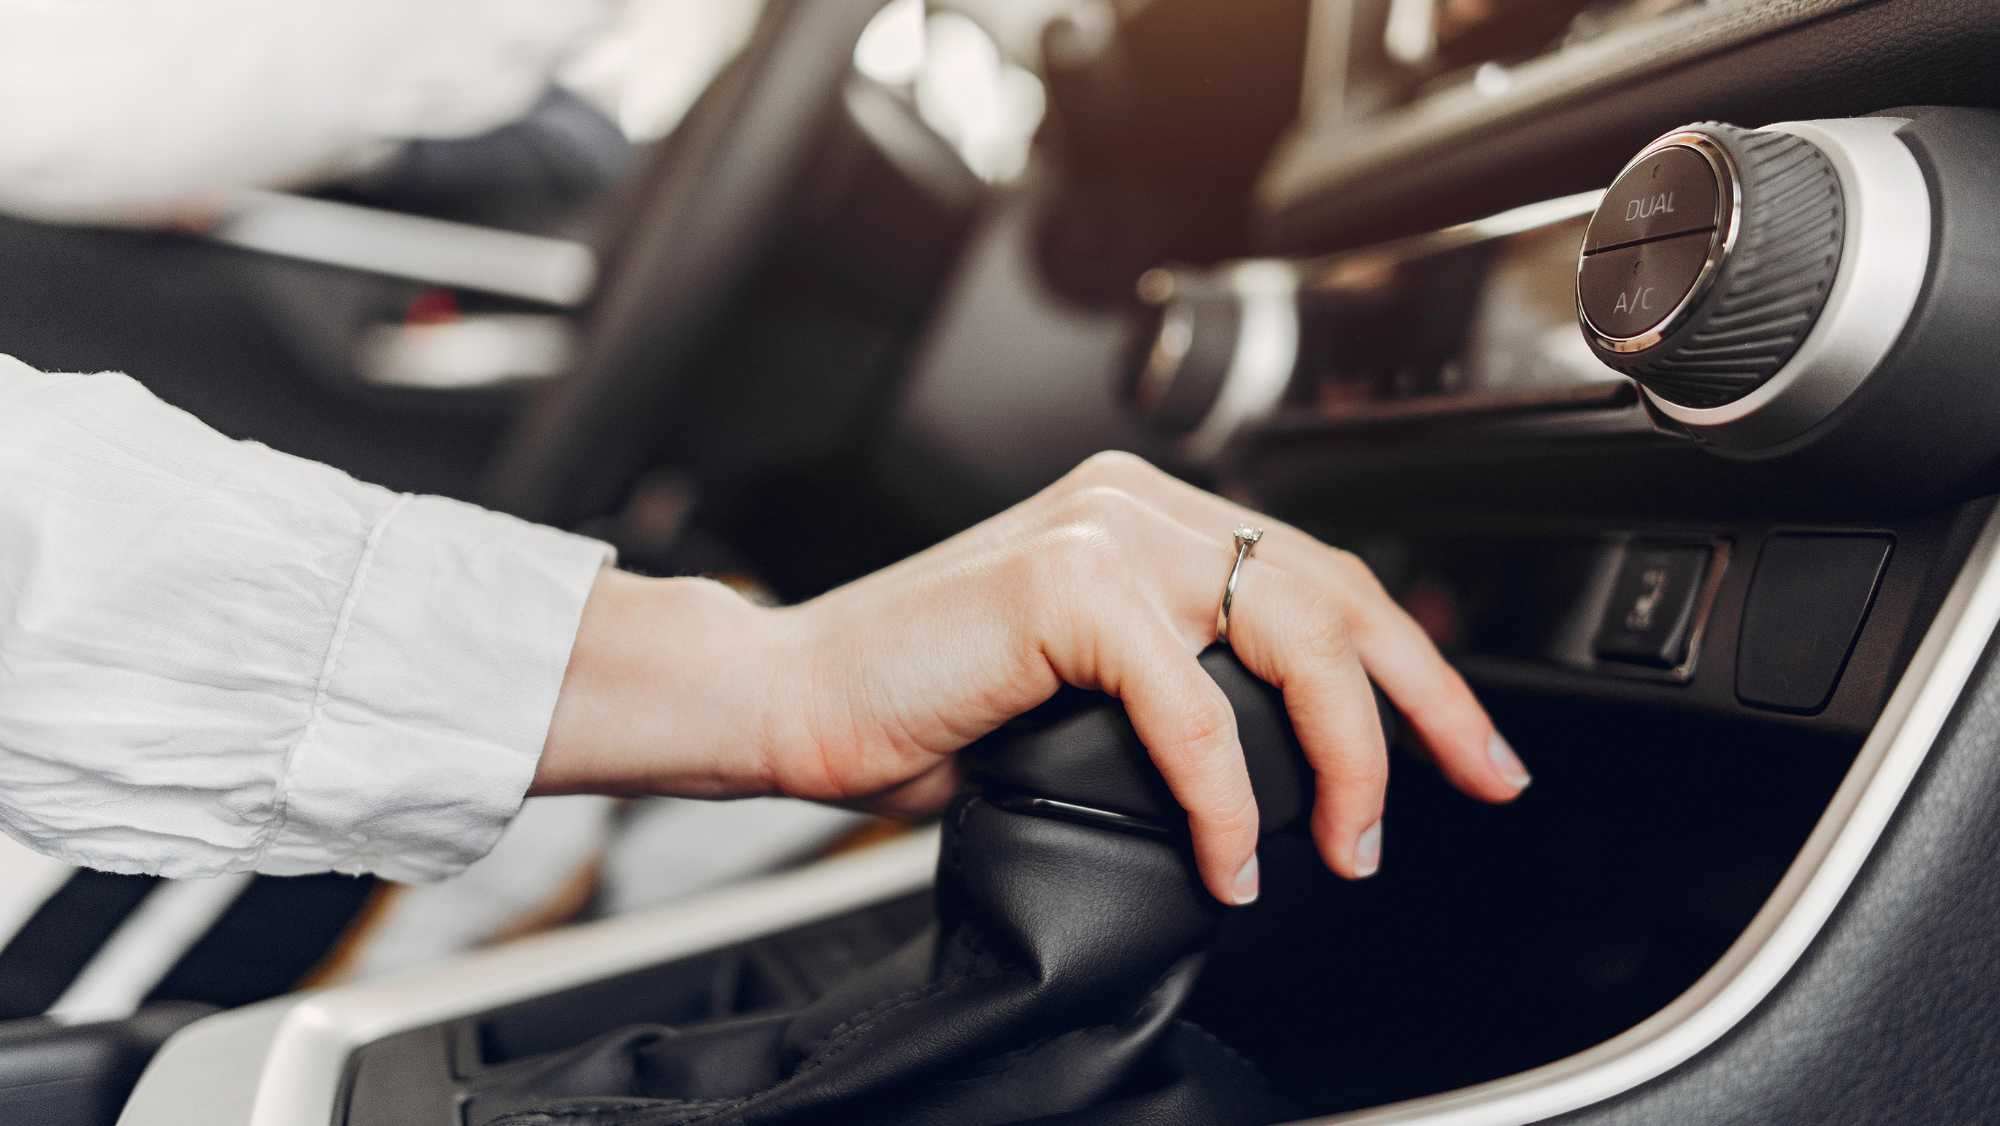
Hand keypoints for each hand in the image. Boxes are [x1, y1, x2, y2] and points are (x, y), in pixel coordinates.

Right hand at [534, 453, 1530, 904]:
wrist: (794, 697)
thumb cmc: (926, 703)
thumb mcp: (1086, 681)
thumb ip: (1184, 676)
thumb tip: (1296, 753)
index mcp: (1148, 512)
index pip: (1321, 574)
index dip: (1411, 661)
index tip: (1469, 743)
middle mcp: (1136, 500)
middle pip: (1336, 594)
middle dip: (1427, 703)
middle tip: (1477, 783)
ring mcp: (1101, 530)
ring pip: (1290, 638)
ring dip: (1346, 757)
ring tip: (1353, 846)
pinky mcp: (1063, 585)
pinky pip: (1194, 705)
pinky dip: (1228, 798)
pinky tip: (1231, 861)